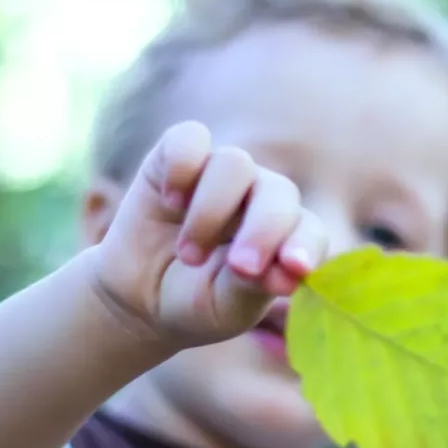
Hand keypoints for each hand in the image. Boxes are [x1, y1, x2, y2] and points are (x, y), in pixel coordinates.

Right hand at [92, 121, 327, 347]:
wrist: (137, 296)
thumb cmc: (194, 303)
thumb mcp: (223, 308)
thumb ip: (252, 289)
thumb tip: (283, 274)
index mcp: (285, 236)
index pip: (309, 229)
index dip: (305, 244)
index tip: (294, 268)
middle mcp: (260, 197)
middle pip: (278, 191)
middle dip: (263, 229)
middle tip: (240, 267)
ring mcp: (221, 175)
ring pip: (234, 164)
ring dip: (211, 212)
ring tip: (188, 254)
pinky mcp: (178, 158)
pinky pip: (189, 138)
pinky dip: (181, 167)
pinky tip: (171, 201)